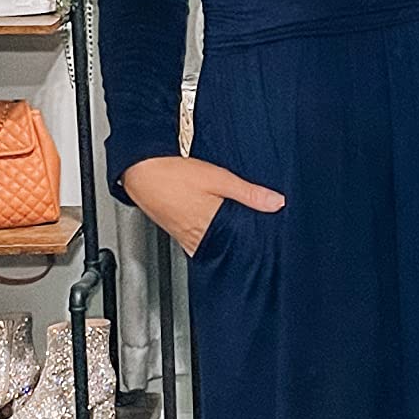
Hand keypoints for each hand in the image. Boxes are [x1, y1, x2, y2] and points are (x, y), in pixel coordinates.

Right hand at [121, 155, 284, 256]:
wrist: (141, 170)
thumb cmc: (175, 174)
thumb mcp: (219, 178)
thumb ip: (248, 192)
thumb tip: (276, 202)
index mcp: (211, 224)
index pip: (240, 244)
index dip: (255, 245)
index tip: (270, 245)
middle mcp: (197, 236)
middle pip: (227, 248)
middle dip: (242, 246)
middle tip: (258, 246)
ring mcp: (185, 237)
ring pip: (213, 248)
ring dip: (225, 244)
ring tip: (239, 240)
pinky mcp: (177, 233)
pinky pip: (198, 244)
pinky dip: (210, 241)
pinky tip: (215, 233)